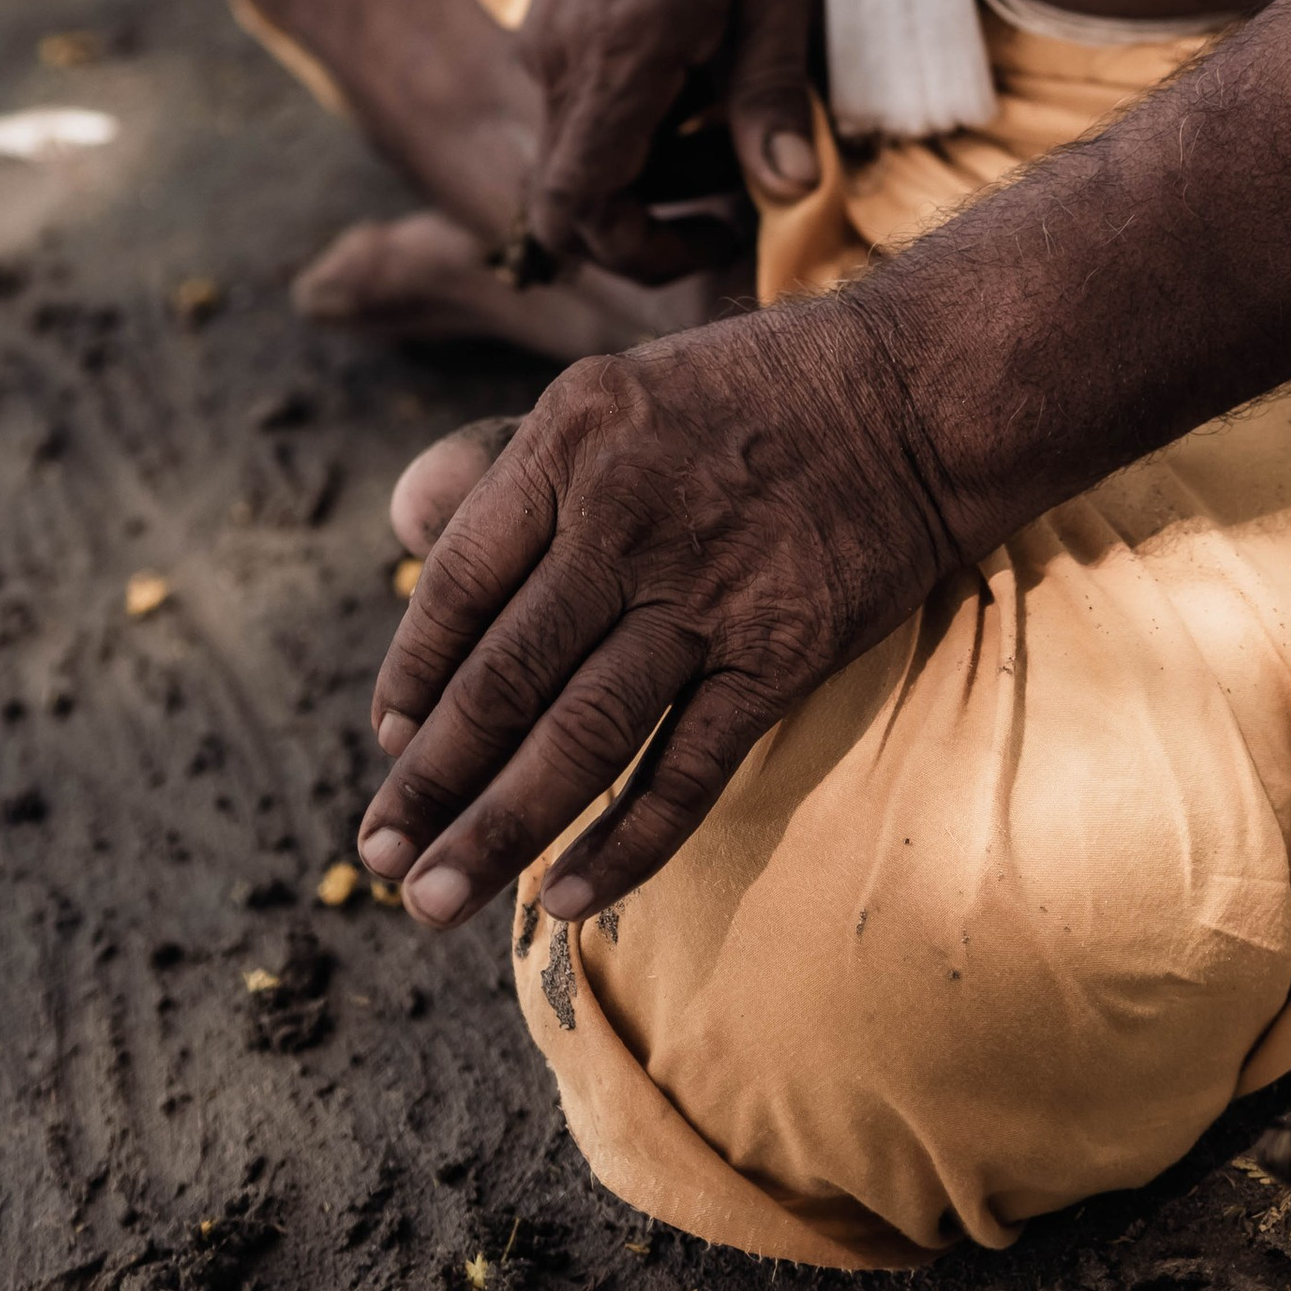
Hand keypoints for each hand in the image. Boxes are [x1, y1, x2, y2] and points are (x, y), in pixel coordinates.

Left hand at [357, 302, 957, 927]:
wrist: (915, 395)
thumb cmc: (749, 394)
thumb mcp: (612, 389)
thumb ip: (512, 469)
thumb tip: (404, 529)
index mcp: (571, 438)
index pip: (459, 579)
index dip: (413, 674)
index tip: (386, 741)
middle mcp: (626, 516)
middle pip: (504, 675)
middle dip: (428, 782)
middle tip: (375, 858)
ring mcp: (706, 591)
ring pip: (579, 736)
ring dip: (497, 831)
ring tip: (433, 900)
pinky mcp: (779, 652)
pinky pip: (685, 769)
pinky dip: (624, 843)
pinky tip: (568, 896)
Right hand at [517, 0, 821, 279]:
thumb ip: (773, 97)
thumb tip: (790, 195)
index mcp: (614, 54)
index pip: (576, 207)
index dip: (638, 253)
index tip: (716, 238)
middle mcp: (558, 54)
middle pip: (575, 190)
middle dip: (659, 211)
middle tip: (748, 177)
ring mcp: (547, 31)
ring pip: (580, 147)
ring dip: (655, 161)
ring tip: (743, 119)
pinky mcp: (554, 11)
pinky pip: (580, 99)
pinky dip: (638, 115)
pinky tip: (707, 71)